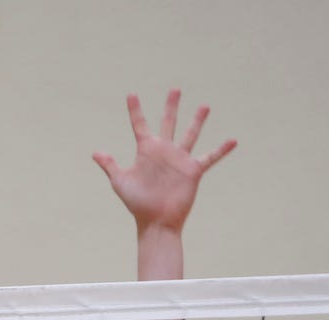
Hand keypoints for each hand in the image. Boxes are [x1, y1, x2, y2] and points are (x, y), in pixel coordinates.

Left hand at [92, 89, 235, 233]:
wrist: (155, 221)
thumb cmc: (137, 203)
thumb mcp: (120, 181)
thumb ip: (110, 165)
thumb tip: (95, 153)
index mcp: (146, 151)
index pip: (140, 125)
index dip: (135, 110)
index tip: (131, 94)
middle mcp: (164, 151)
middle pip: (168, 122)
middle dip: (171, 106)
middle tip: (174, 89)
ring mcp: (179, 160)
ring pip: (190, 134)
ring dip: (197, 120)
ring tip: (205, 106)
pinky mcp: (192, 170)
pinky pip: (210, 158)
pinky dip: (222, 150)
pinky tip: (233, 140)